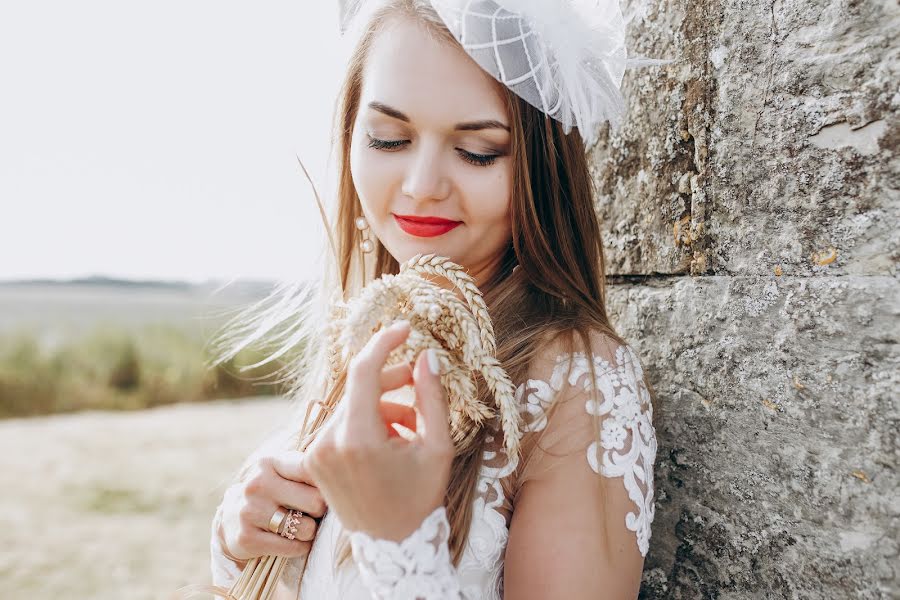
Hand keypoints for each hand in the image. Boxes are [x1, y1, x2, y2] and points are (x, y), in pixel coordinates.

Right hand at [218, 449, 328, 562]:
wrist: (230, 520)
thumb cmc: (271, 492)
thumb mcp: (282, 472)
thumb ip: (308, 469)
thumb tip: (343, 475)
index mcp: (270, 463)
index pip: (311, 468)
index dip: (327, 482)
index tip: (329, 488)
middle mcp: (258, 484)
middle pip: (315, 501)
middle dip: (320, 510)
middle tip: (313, 512)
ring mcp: (250, 511)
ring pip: (306, 528)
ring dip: (310, 531)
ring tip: (300, 526)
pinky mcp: (247, 538)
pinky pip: (293, 548)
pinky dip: (300, 547)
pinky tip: (292, 541)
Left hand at [304, 320, 454, 542]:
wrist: (392, 546)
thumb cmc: (420, 497)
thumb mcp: (437, 446)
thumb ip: (432, 396)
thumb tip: (426, 355)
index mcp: (358, 439)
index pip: (364, 370)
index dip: (385, 342)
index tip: (405, 327)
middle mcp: (329, 443)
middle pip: (359, 387)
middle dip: (392, 380)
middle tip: (419, 381)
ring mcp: (316, 452)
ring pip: (351, 404)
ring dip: (382, 405)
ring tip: (411, 426)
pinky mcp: (313, 459)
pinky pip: (340, 423)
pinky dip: (366, 423)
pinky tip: (390, 440)